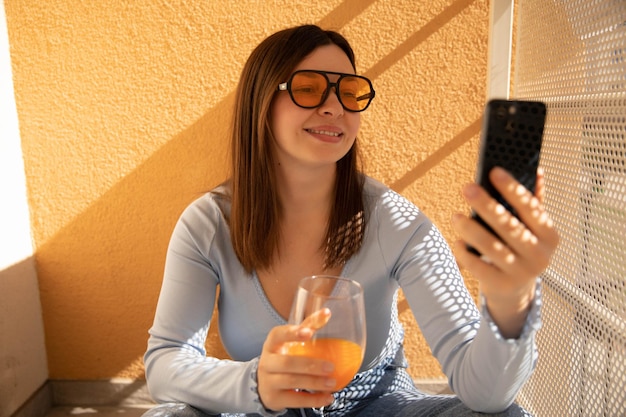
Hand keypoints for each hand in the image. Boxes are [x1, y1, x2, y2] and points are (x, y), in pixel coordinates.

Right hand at [257, 309, 334, 410]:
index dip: (292, 333)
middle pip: (287, 363)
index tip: (309, 332)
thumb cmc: (282, 357)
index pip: (278, 335)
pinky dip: (313, 400)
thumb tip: (327, 312)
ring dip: (314, 383)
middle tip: (331, 367)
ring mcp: (268, 381)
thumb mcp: (289, 342)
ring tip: (332, 383)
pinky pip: (295, 400)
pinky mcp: (274, 399)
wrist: (263, 384)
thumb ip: (307, 327)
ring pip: (291, 382)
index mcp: (272, 344)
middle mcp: (267, 362)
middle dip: (310, 365)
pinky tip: (327, 398)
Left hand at [452, 167, 558, 337]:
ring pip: (491, 247)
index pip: (531, 208)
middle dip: (486, 205)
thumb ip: (534, 201)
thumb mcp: (533, 229)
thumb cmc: (521, 250)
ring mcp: (521, 273)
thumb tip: (537, 171)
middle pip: (509, 226)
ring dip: (471, 229)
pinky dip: (465, 253)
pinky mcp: (501, 285)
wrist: (516, 292)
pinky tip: (457, 242)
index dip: (513, 189)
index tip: (494, 172)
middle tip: (467, 188)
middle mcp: (539, 255)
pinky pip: (479, 266)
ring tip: (456, 217)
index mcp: (550, 236)